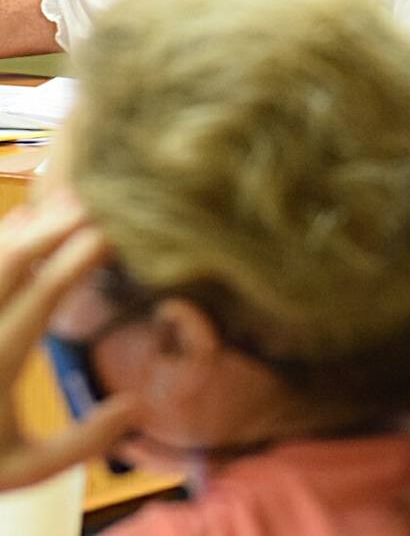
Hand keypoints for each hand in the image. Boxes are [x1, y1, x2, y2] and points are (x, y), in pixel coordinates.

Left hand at [0, 194, 137, 489]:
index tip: (115, 233)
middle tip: (99, 200)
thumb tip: (137, 404)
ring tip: (68, 200)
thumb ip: (82, 442)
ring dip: (30, 226)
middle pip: (13, 263)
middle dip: (57, 226)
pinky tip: (24, 220)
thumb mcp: (24, 469)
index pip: (43, 296)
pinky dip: (2, 240)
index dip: (79, 259)